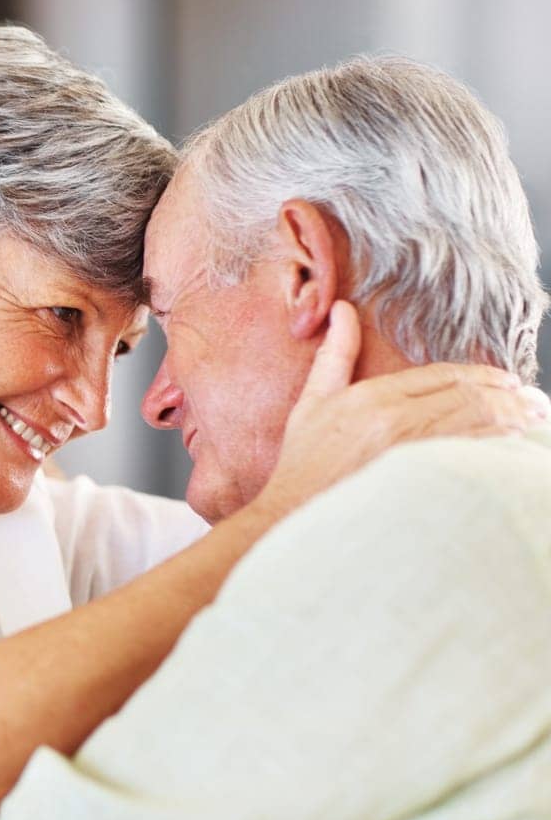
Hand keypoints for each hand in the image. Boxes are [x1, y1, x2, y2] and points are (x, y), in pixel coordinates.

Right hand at [255, 300, 549, 519]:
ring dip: (512, 420)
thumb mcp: (312, 399)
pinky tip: (514, 445)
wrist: (293, 509)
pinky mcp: (417, 481)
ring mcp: (408, 453)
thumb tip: (342, 310)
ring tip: (535, 417)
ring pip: (475, 426)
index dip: (481, 375)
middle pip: (467, 399)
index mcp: (372, 398)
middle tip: (534, 399)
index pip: (441, 376)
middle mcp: (394, 421)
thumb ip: (334, 354)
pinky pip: (469, 456)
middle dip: (508, 396)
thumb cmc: (303, 460)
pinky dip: (497, 446)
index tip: (507, 379)